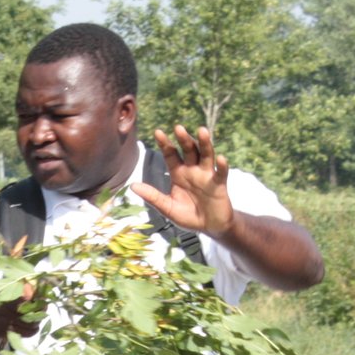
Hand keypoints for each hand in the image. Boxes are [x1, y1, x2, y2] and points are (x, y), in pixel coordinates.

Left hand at [133, 125, 234, 241]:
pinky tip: (221, 158)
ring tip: (201, 131)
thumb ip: (153, 196)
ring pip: (206, 155)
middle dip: (184, 139)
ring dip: (204, 143)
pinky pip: (221, 173)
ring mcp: (207, 175)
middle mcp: (193, 170)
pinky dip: (222, 166)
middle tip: (178, 128)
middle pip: (189, 150)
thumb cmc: (188, 216)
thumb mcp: (167, 207)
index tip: (157, 132)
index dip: (165, 144)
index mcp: (178, 173)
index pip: (171, 155)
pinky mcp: (219, 184)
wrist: (209, 227)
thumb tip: (132, 186)